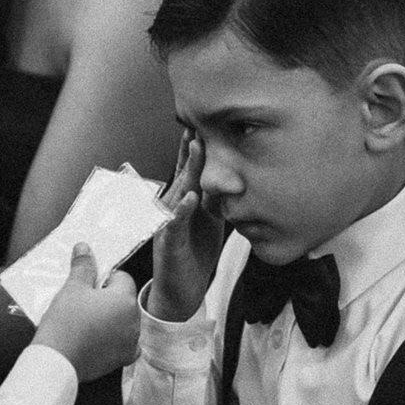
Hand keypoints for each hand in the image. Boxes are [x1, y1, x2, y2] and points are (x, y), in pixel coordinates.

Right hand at [33, 243, 140, 381]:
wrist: (57, 359)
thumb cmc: (65, 322)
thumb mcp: (72, 288)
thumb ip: (83, 266)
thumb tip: (84, 248)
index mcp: (125, 300)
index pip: (123, 278)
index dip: (105, 278)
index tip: (89, 285)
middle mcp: (134, 321)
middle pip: (125, 301)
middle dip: (109, 299)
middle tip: (85, 303)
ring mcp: (130, 342)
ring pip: (125, 322)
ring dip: (112, 320)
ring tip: (87, 322)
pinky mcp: (123, 359)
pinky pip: (125, 344)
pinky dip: (115, 341)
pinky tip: (99, 339)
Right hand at [147, 133, 222, 322]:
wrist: (181, 287)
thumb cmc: (196, 250)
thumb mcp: (211, 218)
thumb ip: (217, 196)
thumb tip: (236, 175)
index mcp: (186, 197)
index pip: (191, 165)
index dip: (198, 142)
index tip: (208, 117)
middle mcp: (174, 204)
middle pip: (185, 169)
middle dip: (192, 144)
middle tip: (201, 117)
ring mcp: (168, 221)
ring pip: (180, 189)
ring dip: (188, 168)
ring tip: (196, 146)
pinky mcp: (168, 241)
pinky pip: (174, 223)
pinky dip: (182, 210)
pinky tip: (190, 198)